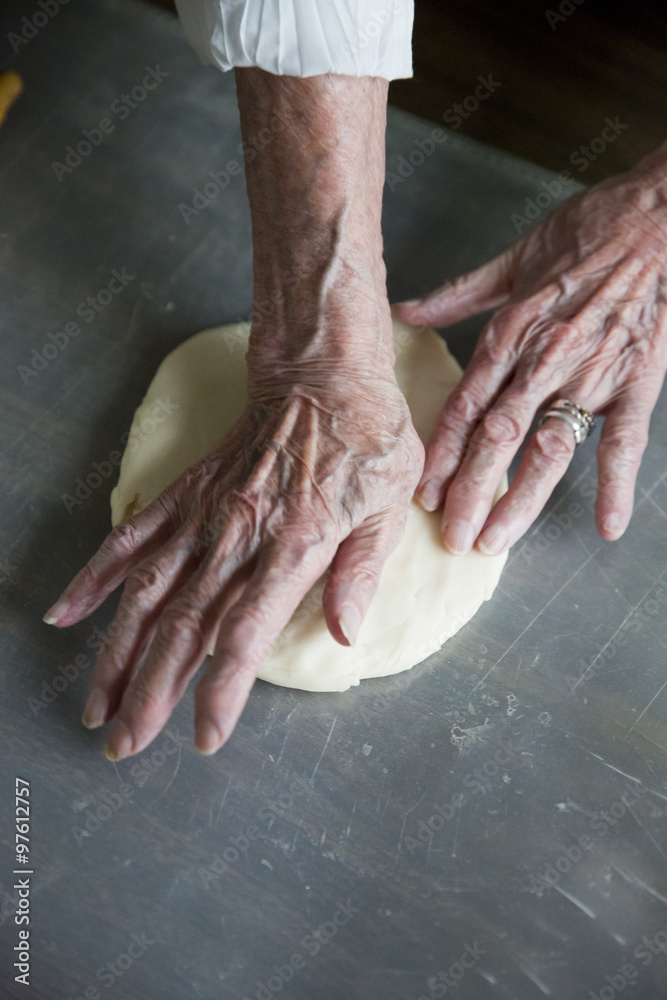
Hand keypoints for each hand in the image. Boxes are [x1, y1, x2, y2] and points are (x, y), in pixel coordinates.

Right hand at [43, 358, 422, 758]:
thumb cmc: (368, 439)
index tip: (203, 738)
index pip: (246, 631)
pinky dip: (96, 574)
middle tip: (123, 746)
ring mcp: (206, 513)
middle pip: (183, 625)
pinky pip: (133, 536)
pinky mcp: (186, 493)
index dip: (222, 690)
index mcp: (296, 545)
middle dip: (150, 692)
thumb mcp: (388, 505)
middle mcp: (240, 534)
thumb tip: (341, 635)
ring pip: (146, 592)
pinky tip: (66, 613)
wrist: (323, 373)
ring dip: (117, 652)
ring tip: (95, 704)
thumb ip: (360, 572)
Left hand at [398, 145, 666, 555]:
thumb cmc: (589, 230)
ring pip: (548, 448)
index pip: (465, 406)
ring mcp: (591, 375)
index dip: (442, 454)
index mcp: (511, 334)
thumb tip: (408, 309)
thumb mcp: (515, 257)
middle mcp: (544, 361)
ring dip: (519, 498)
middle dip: (470, 491)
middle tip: (451, 537)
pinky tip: (608, 525)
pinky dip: (617, 484)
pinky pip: (625, 441)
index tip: (422, 493)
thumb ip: (460, 293)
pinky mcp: (638, 381)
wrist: (659, 216)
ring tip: (495, 540)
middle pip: (497, 438)